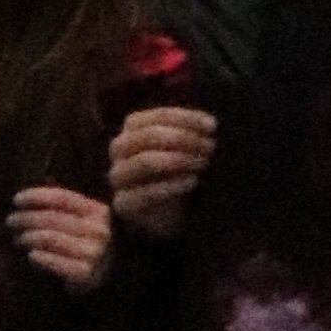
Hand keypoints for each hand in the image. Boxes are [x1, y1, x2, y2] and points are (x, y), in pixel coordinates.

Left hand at [7, 184, 113, 294]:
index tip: (16, 200)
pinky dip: (39, 257)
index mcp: (97, 211)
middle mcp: (98, 230)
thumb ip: (63, 208)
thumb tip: (30, 196)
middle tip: (11, 221)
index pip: (62, 198)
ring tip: (18, 238)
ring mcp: (93, 252)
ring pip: (50, 237)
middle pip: (53, 217)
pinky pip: (54, 261)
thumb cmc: (84, 246)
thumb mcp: (82, 222)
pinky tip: (30, 255)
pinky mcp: (84, 273)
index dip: (37, 196)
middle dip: (26, 218)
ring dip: (28, 237)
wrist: (102, 281)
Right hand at [109, 101, 218, 236]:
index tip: (212, 126)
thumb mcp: (185, 147)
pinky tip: (192, 181)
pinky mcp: (122, 204)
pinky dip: (172, 185)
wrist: (167, 214)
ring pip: (145, 161)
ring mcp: (118, 176)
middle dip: (184, 139)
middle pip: (149, 135)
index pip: (159, 116)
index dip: (187, 119)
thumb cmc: (177, 171)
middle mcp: (120, 147)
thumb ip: (191, 133)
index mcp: (134, 126)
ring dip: (178, 160)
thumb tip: (211, 125)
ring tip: (202, 163)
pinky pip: (145, 193)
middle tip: (209, 147)